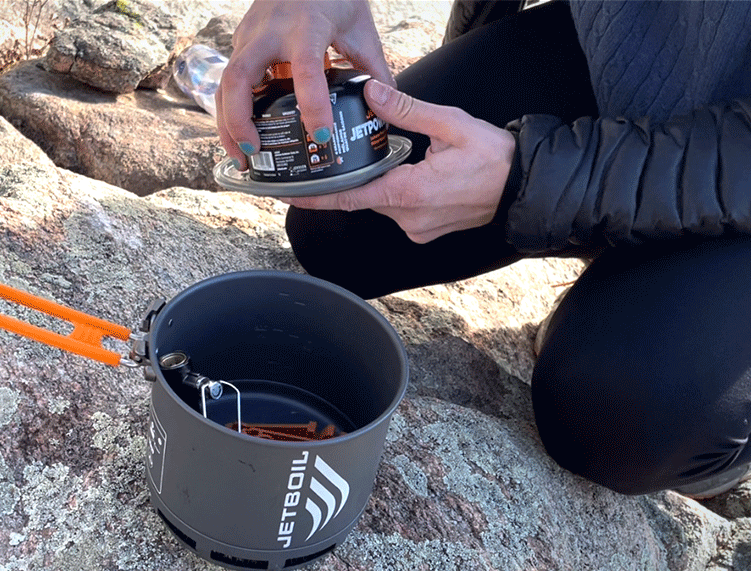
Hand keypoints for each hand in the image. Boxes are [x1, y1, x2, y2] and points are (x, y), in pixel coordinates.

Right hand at [216, 0, 393, 168]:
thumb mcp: (360, 30)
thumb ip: (374, 70)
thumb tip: (385, 109)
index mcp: (306, 28)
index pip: (306, 71)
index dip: (313, 106)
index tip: (323, 136)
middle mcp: (268, 33)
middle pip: (237, 80)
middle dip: (240, 122)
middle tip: (255, 152)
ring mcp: (248, 37)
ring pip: (223, 85)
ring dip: (227, 125)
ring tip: (242, 157)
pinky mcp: (240, 43)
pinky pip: (227, 82)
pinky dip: (230, 112)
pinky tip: (243, 135)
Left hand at [288, 80, 515, 243]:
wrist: (525, 187)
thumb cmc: (494, 158)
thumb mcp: (450, 124)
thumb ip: (405, 110)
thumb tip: (372, 92)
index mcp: (411, 194)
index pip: (351, 197)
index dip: (318, 197)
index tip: (291, 196)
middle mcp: (409, 218)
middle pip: (363, 197)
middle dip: (352, 178)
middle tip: (338, 160)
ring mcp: (418, 228)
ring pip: (382, 203)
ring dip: (379, 183)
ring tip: (395, 159)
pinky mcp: (425, 231)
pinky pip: (399, 211)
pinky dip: (395, 192)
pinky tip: (412, 174)